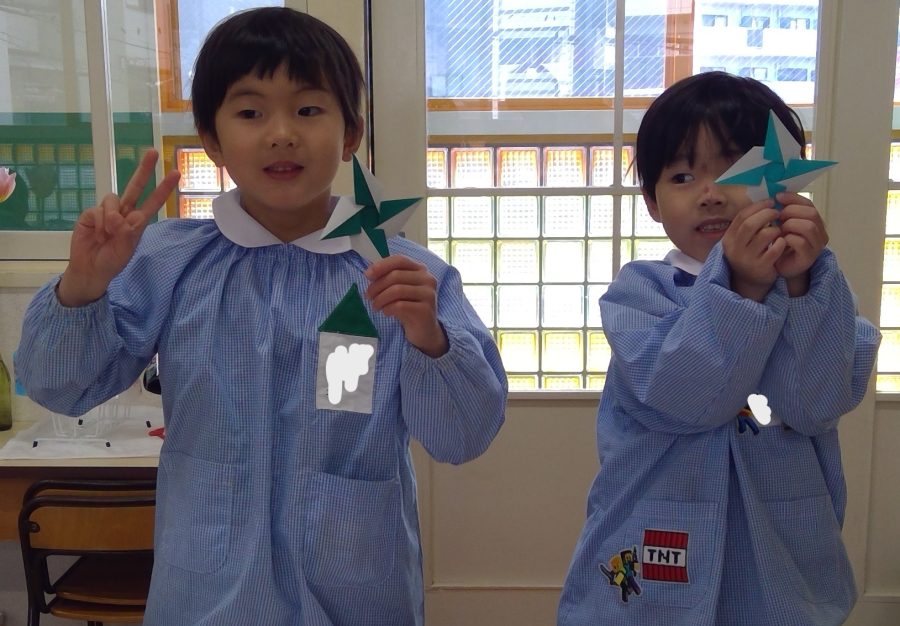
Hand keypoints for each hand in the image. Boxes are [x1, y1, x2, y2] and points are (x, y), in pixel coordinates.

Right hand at [58, 150, 179, 306]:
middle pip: (135, 187)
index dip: (164, 188)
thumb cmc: (112, 261)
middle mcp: (124, 212)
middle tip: (153, 152)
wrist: (90, 269)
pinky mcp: (91, 213)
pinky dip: (100, 222)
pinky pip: (98, 210)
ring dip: (111, 217)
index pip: (153, 202)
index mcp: (138, 221)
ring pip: (113, 198)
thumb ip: (126, 232)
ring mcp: (107, 211)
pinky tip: (98, 234)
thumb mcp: (126, 249)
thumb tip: (118, 216)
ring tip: (108, 234)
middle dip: (144, 169)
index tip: (176, 173)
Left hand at [364, 255, 448, 357]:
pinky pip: (400, 305)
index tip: (368, 275)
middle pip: (396, 275)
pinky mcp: (425, 310)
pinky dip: (388, 308)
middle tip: (368, 296)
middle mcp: (427, 279)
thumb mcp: (399, 289)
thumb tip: (370, 273)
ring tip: (375, 306)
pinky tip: (386, 312)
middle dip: (377, 286)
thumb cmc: (409, 307)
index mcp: (420, 270)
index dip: (382, 265)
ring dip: (380, 298)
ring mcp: (428, 294)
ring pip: (397, 290)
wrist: (424, 330)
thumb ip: (389, 278)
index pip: (400, 260)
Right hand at [721, 199, 785, 301]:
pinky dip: (781, 243)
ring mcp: (747, 258)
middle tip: (778, 213)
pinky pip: (775, 249)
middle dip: (767, 214)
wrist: (749, 281)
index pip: (742, 216)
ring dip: (776, 229)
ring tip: (779, 230)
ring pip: (764, 235)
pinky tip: (782, 243)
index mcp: (729, 238)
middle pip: (751, 223)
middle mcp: (735, 248)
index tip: (771, 202)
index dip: (758, 206)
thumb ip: (748, 224)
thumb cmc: (749, 254)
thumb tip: (765, 201)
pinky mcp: (761, 267)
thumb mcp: (742, 240)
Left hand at [773, 192, 827, 295]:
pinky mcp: (809, 257)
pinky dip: (788, 238)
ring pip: (808, 226)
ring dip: (790, 224)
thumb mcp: (782, 225)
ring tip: (779, 229)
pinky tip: (780, 240)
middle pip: (811, 213)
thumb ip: (783, 212)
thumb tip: (776, 196)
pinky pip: (800, 242)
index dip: (793, 198)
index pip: (809, 204)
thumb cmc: (782, 245)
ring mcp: (817, 245)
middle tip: (777, 216)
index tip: (777, 197)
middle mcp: (820, 232)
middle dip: (791, 211)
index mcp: (815, 222)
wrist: (781, 267)